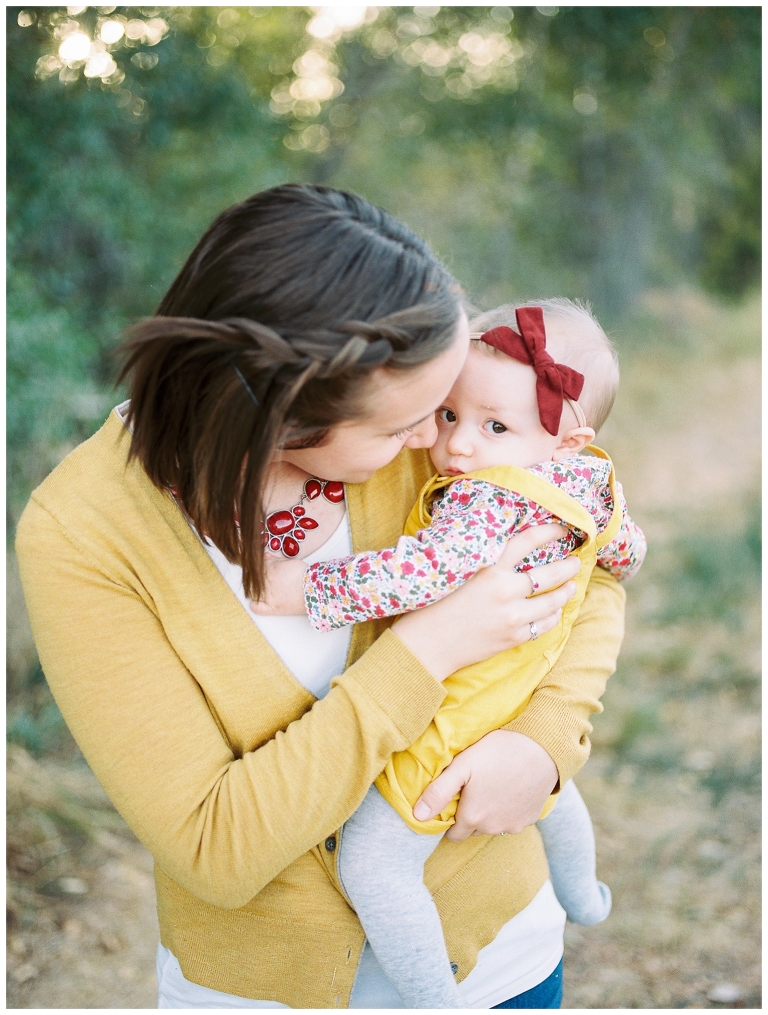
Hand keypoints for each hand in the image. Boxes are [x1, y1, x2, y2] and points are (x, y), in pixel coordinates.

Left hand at [249, 555, 307, 616]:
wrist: (316, 591)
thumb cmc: (305, 576)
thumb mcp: (289, 562)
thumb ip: (274, 560)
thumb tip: (264, 557)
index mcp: (271, 569)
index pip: (256, 566)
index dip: (258, 565)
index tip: (261, 566)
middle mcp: (267, 582)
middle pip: (254, 577)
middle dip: (257, 575)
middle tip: (267, 576)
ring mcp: (268, 596)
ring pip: (252, 590)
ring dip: (255, 586)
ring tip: (266, 585)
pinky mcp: (272, 608)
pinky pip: (256, 607)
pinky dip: (254, 604)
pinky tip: (258, 599)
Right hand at [393, 523, 579, 680]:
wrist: (426, 645)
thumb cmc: (432, 604)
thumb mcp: (455, 571)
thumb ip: (481, 559)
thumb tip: (503, 546)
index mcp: (489, 567)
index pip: (528, 541)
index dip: (550, 532)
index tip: (563, 529)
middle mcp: (505, 589)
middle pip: (551, 573)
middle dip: (569, 566)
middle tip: (576, 562)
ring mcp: (512, 616)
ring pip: (553, 601)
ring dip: (566, 591)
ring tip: (570, 586)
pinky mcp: (514, 637)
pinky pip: (545, 624)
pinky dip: (552, 615)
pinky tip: (554, 611)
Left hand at [412, 730, 557, 840]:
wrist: (542, 748)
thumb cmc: (498, 752)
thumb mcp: (461, 766)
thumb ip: (438, 792)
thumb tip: (417, 816)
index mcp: (472, 818)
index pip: (453, 835)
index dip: (451, 819)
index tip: (456, 799)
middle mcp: (493, 829)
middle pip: (473, 830)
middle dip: (470, 815)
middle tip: (474, 788)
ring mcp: (514, 826)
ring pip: (493, 826)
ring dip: (489, 814)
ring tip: (492, 786)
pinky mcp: (530, 819)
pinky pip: (512, 821)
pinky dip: (508, 810)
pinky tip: (510, 788)